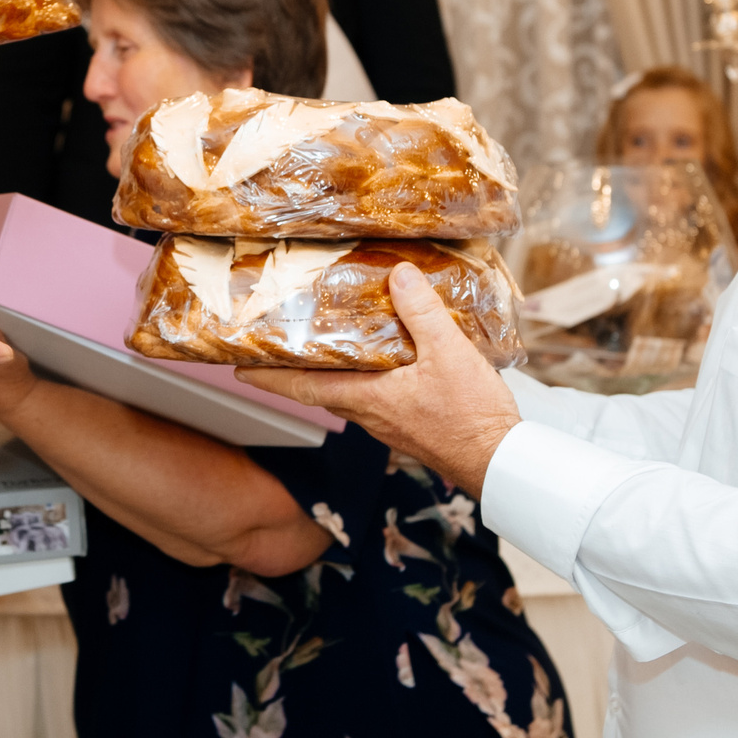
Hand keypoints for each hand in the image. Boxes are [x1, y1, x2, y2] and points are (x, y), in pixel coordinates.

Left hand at [236, 263, 523, 494]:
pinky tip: (379, 362)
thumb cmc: (472, 417)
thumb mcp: (449, 352)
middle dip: (292, 370)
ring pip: (345, 394)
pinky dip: (362, 378)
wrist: (500, 462)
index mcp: (367, 398)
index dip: (268, 376)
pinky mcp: (408, 426)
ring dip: (328, 373)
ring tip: (321, 346)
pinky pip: (373, 398)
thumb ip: (421, 311)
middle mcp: (369, 414)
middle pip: (318, 389)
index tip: (237, 368)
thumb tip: (399, 274)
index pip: (302, 386)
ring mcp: (388, 423)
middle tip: (274, 349)